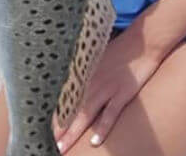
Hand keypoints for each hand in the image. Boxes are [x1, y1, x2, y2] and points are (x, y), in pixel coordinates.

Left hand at [53, 25, 164, 152]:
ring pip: (86, 114)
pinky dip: (102, 128)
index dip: (54, 113)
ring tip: (62, 147)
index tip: (42, 125)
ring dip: (73, 131)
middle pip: (72, 108)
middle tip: (48, 143)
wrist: (144, 40)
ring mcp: (108, 87)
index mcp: (85, 72)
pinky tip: (94, 142)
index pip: (65, 96)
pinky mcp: (123, 92)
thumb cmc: (122, 48)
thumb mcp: (98, 56)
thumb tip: (75, 81)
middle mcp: (92, 81)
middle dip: (59, 128)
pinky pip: (110, 113)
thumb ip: (86, 69)